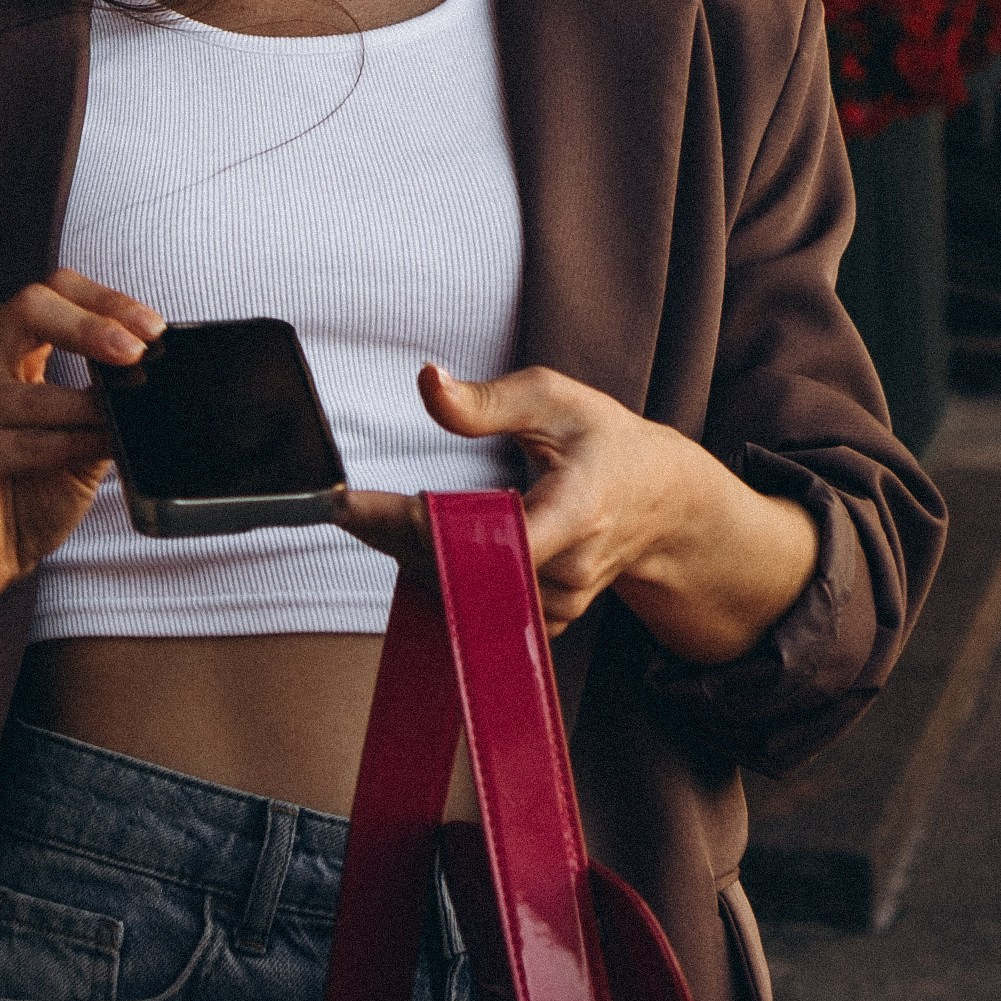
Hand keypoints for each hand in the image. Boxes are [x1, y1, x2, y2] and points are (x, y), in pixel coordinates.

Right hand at [0, 272, 160, 706]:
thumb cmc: (26, 495)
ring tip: (128, 420)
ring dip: (92, 408)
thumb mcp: (80, 437)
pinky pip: (22, 443)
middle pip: (29, 308)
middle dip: (92, 324)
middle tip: (138, 351)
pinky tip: (98, 447)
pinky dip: (69, 444)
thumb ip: (106, 402)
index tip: (152, 329)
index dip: (104, 300)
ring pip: (36, 391)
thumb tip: (155, 375)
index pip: (50, 292)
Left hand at [337, 363, 819, 660]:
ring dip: (409, 557)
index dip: (418, 526)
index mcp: (578, 509)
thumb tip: (428, 382)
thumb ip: (489, 399)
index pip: (489, 537)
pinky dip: (437, 576)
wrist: (659, 501)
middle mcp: (569, 570)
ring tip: (366, 517)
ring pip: (462, 594)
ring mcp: (558, 602)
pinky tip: (411, 541)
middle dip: (391, 536)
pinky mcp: (544, 618)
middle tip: (340, 504)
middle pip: (462, 570)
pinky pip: (475, 607)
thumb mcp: (557, 399)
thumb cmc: (604, 441)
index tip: (351, 505)